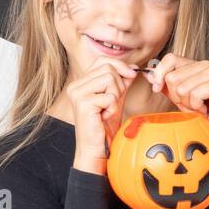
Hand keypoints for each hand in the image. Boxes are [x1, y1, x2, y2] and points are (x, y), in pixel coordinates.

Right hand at [66, 55, 138, 174]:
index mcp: (81, 83)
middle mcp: (75, 86)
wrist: (97, 147)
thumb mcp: (116, 98)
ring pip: (109, 79)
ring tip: (108, 109)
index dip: (120, 65)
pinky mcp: (83, 103)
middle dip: (119, 84)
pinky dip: (113, 107)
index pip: (102, 61)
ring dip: (116, 96)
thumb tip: (133, 67)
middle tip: (115, 101)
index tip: (132, 74)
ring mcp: (77, 94)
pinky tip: (105, 116)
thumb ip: (121, 82)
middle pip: (108, 68)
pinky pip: (110, 96)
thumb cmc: (104, 125)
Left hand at [145, 53, 208, 154]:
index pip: (169, 58)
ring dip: (187, 103)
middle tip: (190, 103)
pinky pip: (194, 94)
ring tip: (198, 106)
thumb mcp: (178, 96)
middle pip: (172, 76)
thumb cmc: (202, 112)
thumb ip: (164, 84)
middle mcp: (204, 65)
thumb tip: (148, 73)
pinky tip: (205, 109)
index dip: (159, 74)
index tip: (156, 88)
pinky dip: (196, 106)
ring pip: (182, 87)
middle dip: (176, 96)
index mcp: (194, 64)